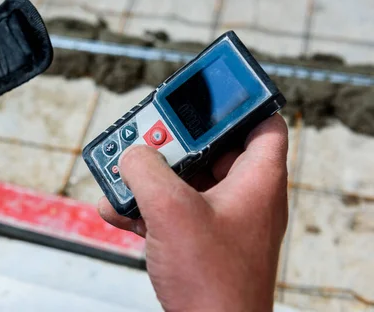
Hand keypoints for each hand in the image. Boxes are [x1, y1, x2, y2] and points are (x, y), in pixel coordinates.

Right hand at [99, 115, 288, 310]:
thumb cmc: (214, 285)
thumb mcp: (171, 210)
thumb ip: (145, 169)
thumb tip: (131, 154)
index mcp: (256, 181)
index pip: (262, 124)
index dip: (237, 104)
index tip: (204, 95)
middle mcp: (241, 196)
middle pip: (210, 147)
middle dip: (171, 141)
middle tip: (146, 137)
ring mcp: (218, 219)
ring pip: (183, 179)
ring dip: (149, 176)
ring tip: (123, 173)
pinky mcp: (197, 239)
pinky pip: (170, 209)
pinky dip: (145, 206)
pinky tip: (118, 209)